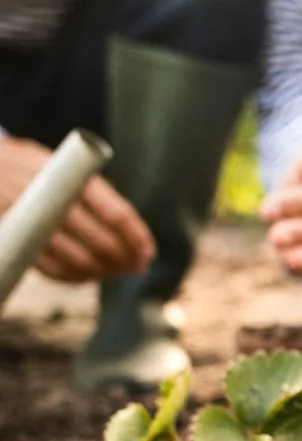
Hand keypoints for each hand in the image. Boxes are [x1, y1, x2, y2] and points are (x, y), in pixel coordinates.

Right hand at [0, 135, 153, 283]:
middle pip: (100, 239)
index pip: (116, 213)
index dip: (137, 237)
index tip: (148, 252)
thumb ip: (92, 190)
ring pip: (77, 258)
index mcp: (71, 176)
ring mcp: (30, 220)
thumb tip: (132, 231)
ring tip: (116, 272)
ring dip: (102, 271)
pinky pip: (48, 267)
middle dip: (124, 258)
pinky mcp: (13, 237)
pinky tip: (87, 276)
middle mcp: (52, 198)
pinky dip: (72, 276)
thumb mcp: (61, 163)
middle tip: (137, 267)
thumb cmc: (31, 166)